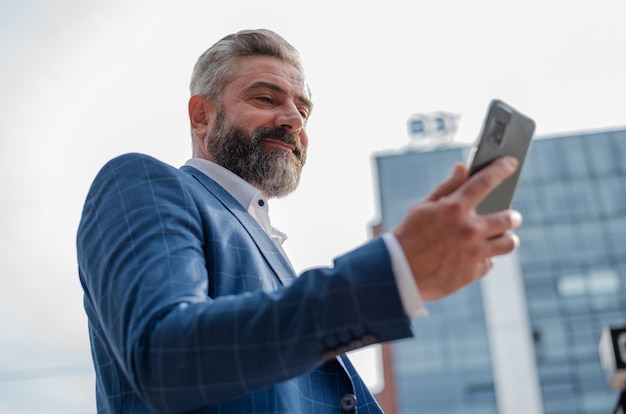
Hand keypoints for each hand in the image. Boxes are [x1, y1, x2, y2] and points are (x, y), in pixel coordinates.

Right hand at [393, 156, 522, 300]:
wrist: (398, 274)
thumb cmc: (408, 236)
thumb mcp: (423, 207)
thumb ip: (447, 187)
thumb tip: (463, 168)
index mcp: (455, 208)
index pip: (485, 180)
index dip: (501, 168)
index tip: (511, 163)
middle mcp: (469, 229)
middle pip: (508, 218)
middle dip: (513, 216)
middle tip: (512, 216)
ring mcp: (474, 253)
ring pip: (508, 243)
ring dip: (507, 239)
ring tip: (502, 238)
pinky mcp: (472, 273)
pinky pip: (489, 263)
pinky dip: (484, 259)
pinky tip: (474, 257)